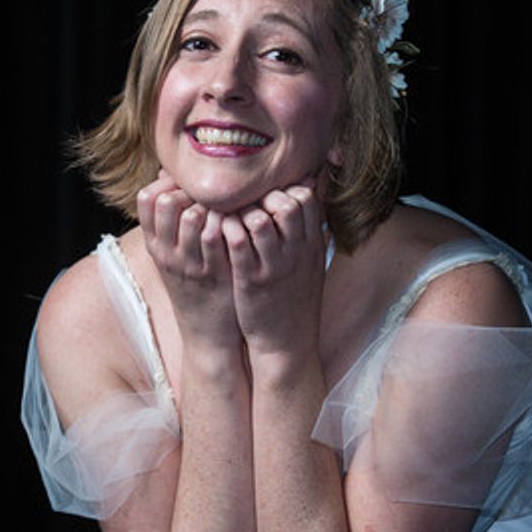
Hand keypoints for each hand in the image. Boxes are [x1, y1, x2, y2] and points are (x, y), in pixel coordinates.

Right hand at [137, 171, 241, 349]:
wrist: (207, 331)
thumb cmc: (194, 284)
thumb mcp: (172, 254)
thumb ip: (171, 221)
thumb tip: (170, 176)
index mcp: (155, 246)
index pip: (146, 198)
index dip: (168, 183)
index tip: (188, 184)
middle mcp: (167, 253)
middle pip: (167, 202)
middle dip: (190, 189)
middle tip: (211, 192)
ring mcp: (189, 263)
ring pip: (193, 215)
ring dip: (212, 203)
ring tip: (227, 203)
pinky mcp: (215, 272)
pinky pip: (218, 235)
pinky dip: (230, 220)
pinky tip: (241, 216)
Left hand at [221, 181, 327, 357]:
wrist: (289, 342)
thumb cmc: (294, 297)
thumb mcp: (310, 261)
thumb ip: (309, 228)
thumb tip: (307, 191)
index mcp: (313, 245)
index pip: (306, 198)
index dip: (284, 188)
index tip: (266, 194)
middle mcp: (297, 252)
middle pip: (287, 203)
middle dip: (263, 194)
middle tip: (245, 200)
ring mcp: (274, 267)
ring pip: (258, 220)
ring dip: (240, 210)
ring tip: (229, 211)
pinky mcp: (251, 281)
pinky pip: (237, 243)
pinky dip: (226, 229)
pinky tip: (218, 227)